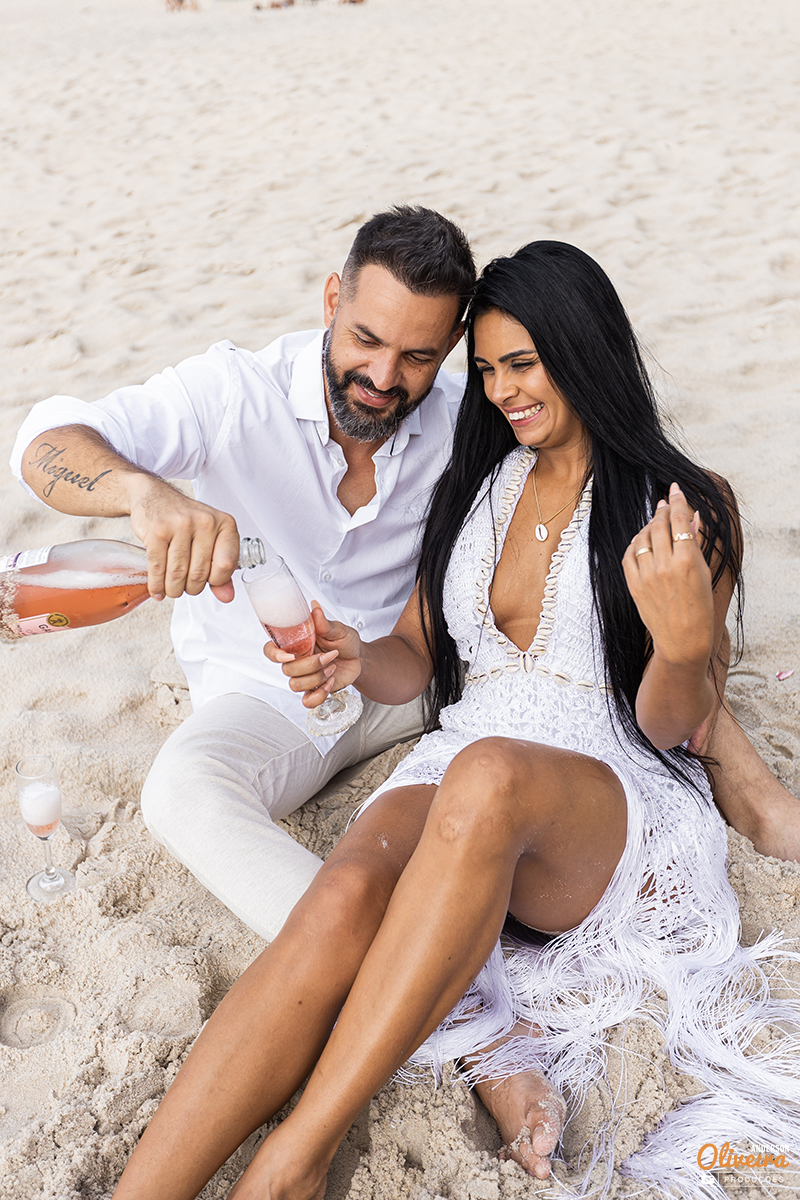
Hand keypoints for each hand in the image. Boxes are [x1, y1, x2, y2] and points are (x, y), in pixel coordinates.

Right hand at [127, 475, 239, 601]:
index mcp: (224, 524)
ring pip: (178, 573)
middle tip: (185, 587)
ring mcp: (180, 525)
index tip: (207, 581)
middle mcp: (205, 522)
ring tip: (172, 589)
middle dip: (191, 588)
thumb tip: (227, 597)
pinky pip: (158, 567)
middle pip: (200, 573)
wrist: (155, 496)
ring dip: (173, 589)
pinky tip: (158, 589)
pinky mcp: (157, 531)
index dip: (216, 581)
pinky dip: (157, 584)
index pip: (226, 566)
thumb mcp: (210, 539)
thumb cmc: (185, 521)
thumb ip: (221, 568)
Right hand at [263, 604, 363, 708]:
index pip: (270, 650)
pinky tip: (330, 682)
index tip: (289, 656)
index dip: (274, 655)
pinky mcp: (314, 690)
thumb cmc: (345, 641)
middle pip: (286, 670)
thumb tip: (315, 608)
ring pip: (295, 685)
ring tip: (332, 666)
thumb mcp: (338, 629)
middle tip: (329, 655)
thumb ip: (324, 622)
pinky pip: (307, 701)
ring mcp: (304, 677)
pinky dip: (319, 694)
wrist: (359, 658)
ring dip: (317, 677)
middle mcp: (296, 661)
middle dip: (310, 664)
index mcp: (296, 644)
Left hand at [622, 483, 713, 668]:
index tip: (675, 489)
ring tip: (654, 521)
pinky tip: (641, 540)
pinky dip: (634, 543)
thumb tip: (694, 517)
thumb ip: (696, 543)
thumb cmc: (700, 607)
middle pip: (659, 525)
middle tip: (664, 503)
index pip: (680, 520)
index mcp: (688, 560)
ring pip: (643, 537)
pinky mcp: (634, 586)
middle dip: (662, 510)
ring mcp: (647, 576)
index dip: (678, 501)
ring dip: (648, 525)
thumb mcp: (704, 573)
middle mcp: (665, 566)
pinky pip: (629, 555)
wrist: (683, 640)